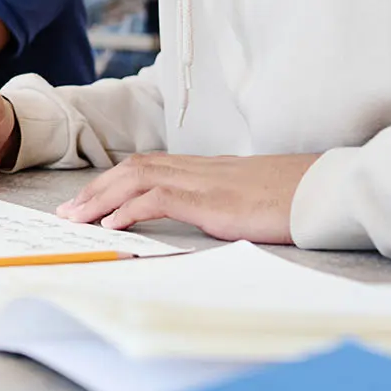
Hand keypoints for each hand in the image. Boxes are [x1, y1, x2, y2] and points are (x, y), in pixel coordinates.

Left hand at [55, 153, 320, 243]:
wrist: (324, 188)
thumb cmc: (293, 195)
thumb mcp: (248, 195)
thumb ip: (222, 198)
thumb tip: (207, 210)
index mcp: (205, 167)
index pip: (147, 165)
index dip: (113, 180)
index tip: (89, 199)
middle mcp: (198, 168)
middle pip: (133, 168)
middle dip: (96, 189)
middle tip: (67, 212)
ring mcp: (204, 181)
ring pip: (137, 178)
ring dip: (102, 199)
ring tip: (77, 219)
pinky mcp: (212, 200)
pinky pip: (160, 198)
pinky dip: (130, 209)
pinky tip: (112, 224)